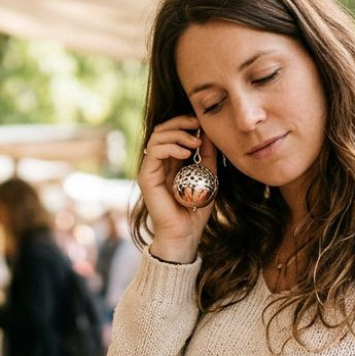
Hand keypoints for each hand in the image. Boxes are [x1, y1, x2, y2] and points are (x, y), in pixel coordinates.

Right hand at [137, 115, 216, 262]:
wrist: (185, 233)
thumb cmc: (195, 209)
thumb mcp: (208, 176)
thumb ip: (207, 155)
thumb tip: (208, 132)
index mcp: (171, 160)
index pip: (172, 131)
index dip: (185, 123)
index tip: (203, 125)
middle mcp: (158, 162)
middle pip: (162, 129)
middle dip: (181, 122)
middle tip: (198, 126)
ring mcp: (150, 168)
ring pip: (157, 136)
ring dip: (177, 134)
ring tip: (195, 143)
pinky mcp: (146, 176)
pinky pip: (154, 152)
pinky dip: (171, 147)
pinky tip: (186, 153)